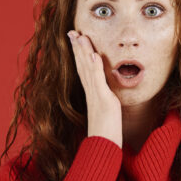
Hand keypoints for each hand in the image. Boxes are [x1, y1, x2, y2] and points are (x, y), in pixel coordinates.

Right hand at [67, 30, 121, 146]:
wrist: (103, 148)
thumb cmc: (107, 134)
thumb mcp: (107, 114)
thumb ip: (106, 104)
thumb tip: (107, 99)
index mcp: (93, 94)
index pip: (84, 70)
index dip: (79, 54)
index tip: (76, 39)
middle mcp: (92, 93)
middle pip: (82, 66)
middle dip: (77, 48)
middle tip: (72, 31)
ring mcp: (97, 96)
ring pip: (88, 70)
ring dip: (84, 52)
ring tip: (80, 36)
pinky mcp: (105, 101)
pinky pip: (98, 82)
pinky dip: (96, 68)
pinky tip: (95, 55)